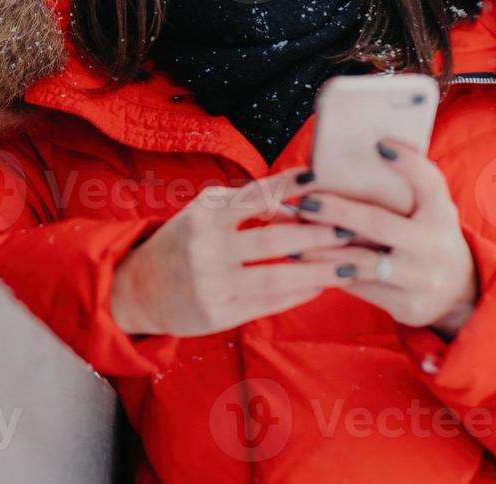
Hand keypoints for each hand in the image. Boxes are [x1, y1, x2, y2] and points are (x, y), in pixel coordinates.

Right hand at [110, 171, 360, 336]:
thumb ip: (247, 201)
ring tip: (352, 264)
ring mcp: (213, 282)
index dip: (295, 188)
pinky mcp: (219, 313)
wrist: (139, 288)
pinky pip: (270, 302)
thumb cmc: (184, 241)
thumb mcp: (205, 211)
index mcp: (206, 213)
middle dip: (322, 234)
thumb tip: (302, 188)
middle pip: (278, 238)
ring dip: (321, 270)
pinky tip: (322, 285)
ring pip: (280, 274)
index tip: (329, 182)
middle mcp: (208, 246)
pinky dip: (300, 293)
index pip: (259, 196)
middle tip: (356, 229)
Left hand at [294, 136, 479, 339]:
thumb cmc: (430, 238)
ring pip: (361, 261)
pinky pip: (359, 286)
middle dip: (337, 211)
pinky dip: (329, 271)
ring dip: (321, 247)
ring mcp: (421, 278)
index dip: (408, 163)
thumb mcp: (431, 212)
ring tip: (291, 234)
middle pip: (379, 223)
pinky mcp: (406, 305)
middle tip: (304, 201)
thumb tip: (364, 155)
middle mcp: (434, 245)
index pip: (430, 182)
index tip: (379, 145)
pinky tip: (304, 261)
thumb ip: (409, 190)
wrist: (459, 296)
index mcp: (441, 215)